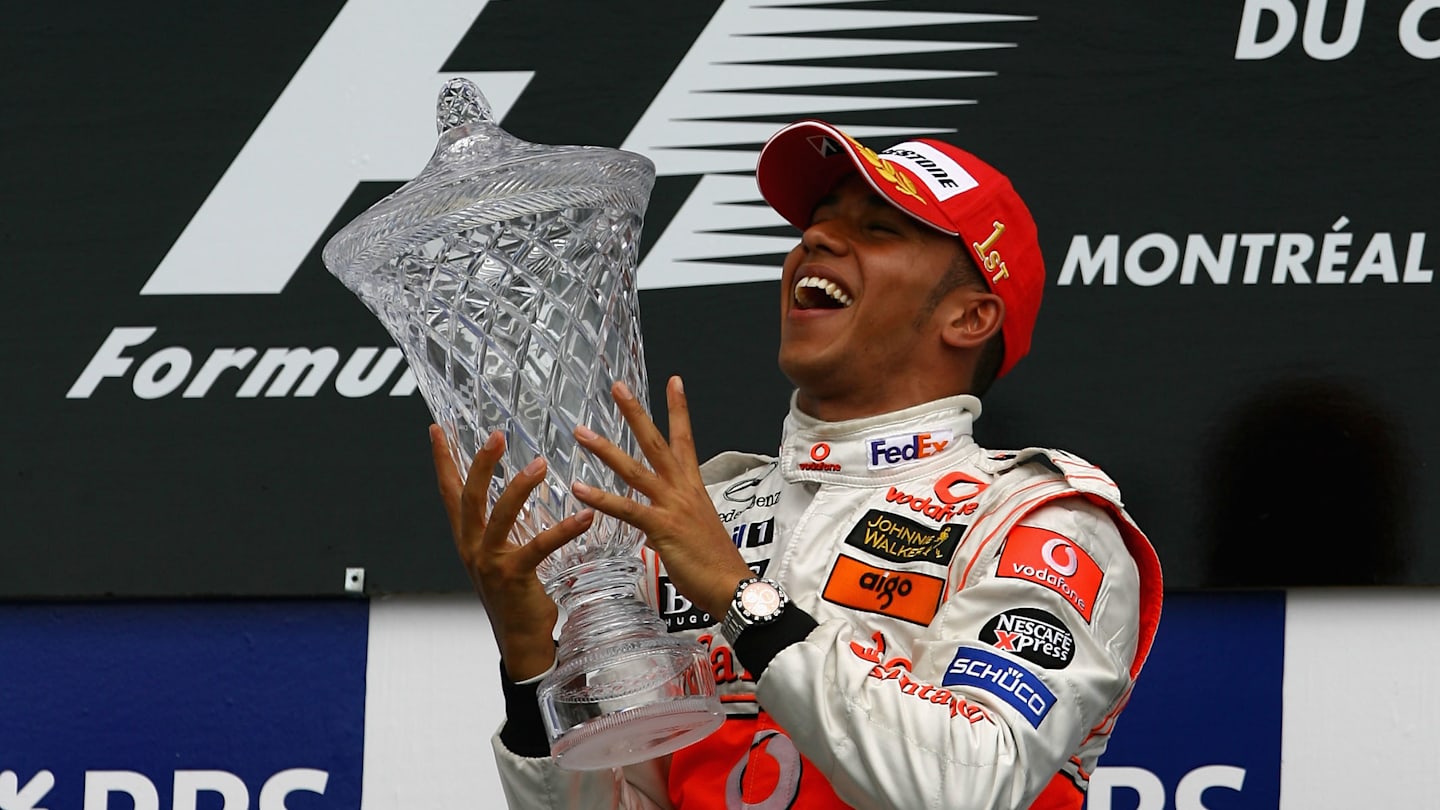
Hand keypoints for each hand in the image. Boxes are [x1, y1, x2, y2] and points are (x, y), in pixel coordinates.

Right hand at [429, 425, 592, 680]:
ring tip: (539, 464)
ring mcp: (490, 564)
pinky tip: (584, 516)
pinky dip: (562, 530)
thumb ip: (503, 530)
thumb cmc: (516, 597)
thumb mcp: (501, 557)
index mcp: (468, 540)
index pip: (450, 493)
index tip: (437, 429)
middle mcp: (473, 548)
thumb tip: (514, 498)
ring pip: (498, 517)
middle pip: (469, 499)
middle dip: (480, 464)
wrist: (520, 642)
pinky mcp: (514, 578)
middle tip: (496, 435)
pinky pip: (538, 548)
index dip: (443, 461)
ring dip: (519, 489)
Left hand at [569, 377, 753, 619]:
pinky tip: (579, 489)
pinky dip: (601, 498)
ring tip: (581, 432)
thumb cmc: (715, 562)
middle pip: (655, 442)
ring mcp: (672, 506)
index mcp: (693, 486)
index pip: (685, 439)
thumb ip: (675, 517)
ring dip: (606, 449)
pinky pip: (626, 509)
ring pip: (634, 470)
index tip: (674, 380)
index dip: (679, 409)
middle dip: (636, 412)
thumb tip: (659, 520)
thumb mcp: (696, 529)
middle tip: (617, 387)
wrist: (731, 584)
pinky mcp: (662, 528)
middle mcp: (683, 489)